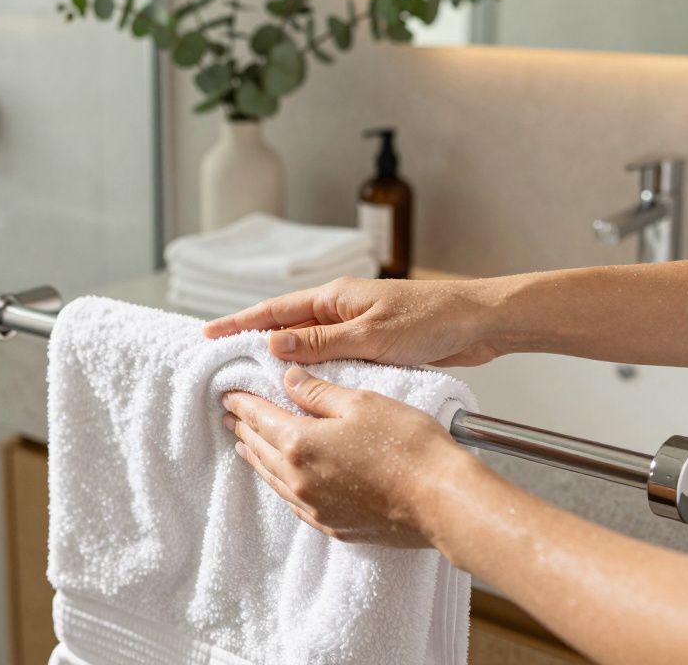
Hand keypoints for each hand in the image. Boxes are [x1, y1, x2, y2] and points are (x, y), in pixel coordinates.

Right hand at [203, 276, 509, 367]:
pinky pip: (329, 359)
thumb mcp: (370, 335)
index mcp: (334, 298)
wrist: (478, 324)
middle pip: (284, 326)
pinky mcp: (370, 346)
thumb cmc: (430, 320)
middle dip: (251, 342)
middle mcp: (339, 310)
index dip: (239, 324)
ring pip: (305, 345)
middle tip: (221, 363)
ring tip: (251, 381)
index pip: (274, 311)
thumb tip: (274, 343)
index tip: (208, 336)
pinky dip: (310, 372)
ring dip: (280, 361)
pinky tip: (300, 390)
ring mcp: (354, 327)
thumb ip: (321, 342)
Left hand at [221, 366, 475, 547]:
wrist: (441, 501)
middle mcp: (299, 480)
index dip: (242, 403)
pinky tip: (282, 480)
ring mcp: (315, 507)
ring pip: (272, 479)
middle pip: (260, 449)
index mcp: (300, 444)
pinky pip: (293, 502)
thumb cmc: (409, 448)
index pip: (259, 417)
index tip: (228, 394)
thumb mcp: (362, 403)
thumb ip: (319, 393)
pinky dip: (280, 485)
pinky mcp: (334, 525)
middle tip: (230, 416)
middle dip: (243, 429)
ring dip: (257, 458)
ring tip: (245, 445)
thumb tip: (289, 378)